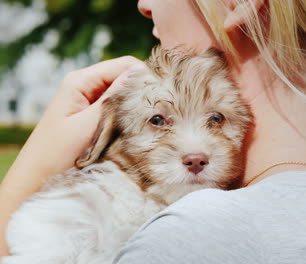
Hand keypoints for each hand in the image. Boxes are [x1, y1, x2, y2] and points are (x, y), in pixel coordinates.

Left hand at [0, 56, 145, 255]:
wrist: (36, 181)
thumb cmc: (56, 155)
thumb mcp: (87, 126)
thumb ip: (114, 99)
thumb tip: (142, 75)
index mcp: (81, 81)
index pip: (125, 65)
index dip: (146, 76)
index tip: (163, 97)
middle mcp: (87, 87)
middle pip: (127, 78)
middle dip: (144, 92)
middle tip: (162, 114)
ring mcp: (91, 102)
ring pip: (126, 95)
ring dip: (138, 107)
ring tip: (153, 123)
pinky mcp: (95, 118)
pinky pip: (120, 109)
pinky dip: (132, 117)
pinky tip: (139, 130)